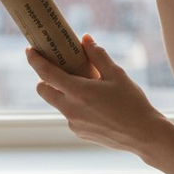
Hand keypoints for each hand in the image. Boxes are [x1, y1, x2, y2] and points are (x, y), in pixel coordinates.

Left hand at [25, 34, 167, 153]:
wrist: (143, 134)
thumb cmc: (132, 102)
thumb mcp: (117, 74)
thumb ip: (98, 55)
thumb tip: (85, 39)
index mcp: (78, 91)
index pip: (46, 73)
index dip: (35, 61)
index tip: (29, 51)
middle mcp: (71, 109)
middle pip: (43, 91)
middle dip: (45, 79)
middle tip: (58, 70)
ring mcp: (73, 123)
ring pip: (58, 104)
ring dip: (63, 94)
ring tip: (85, 88)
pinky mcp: (79, 133)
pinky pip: (70, 116)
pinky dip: (75, 107)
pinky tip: (95, 106)